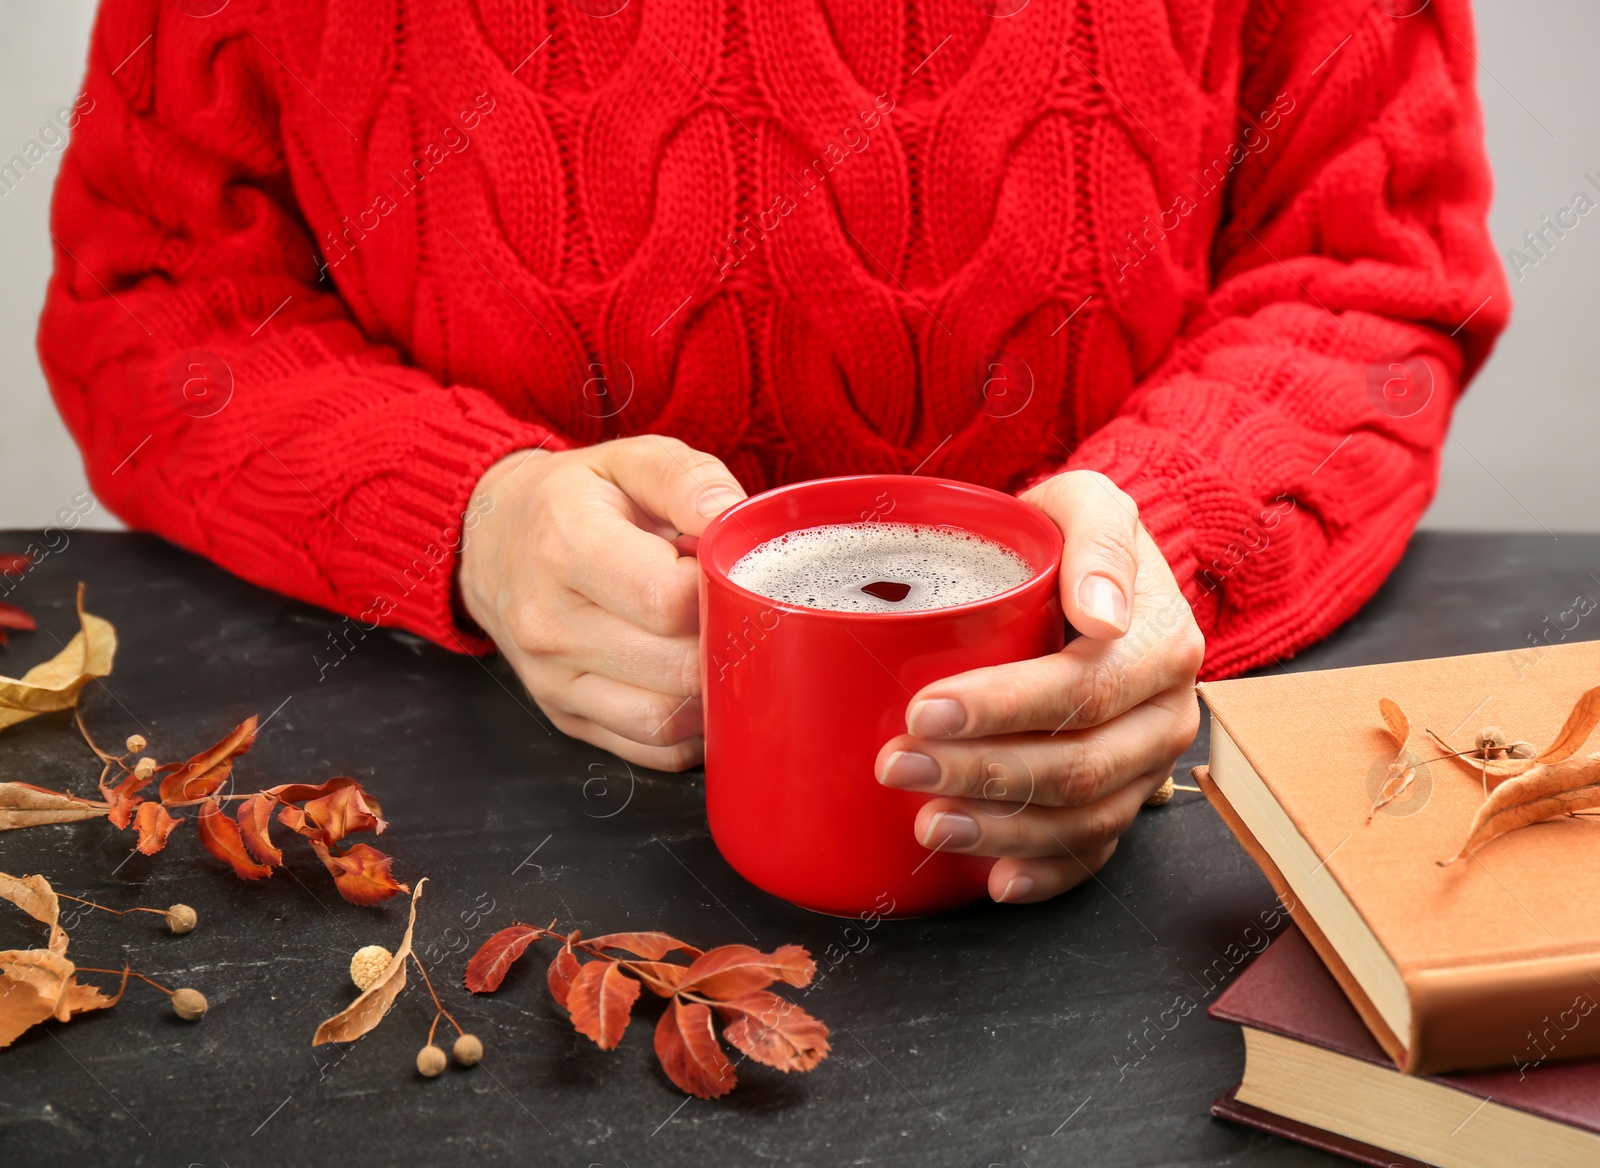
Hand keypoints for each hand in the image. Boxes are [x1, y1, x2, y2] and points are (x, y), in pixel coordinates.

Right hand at [459, 436, 745, 770]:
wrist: (490, 540)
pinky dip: (689, 728)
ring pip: (665, 721)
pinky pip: (650, 748)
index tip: (720, 571)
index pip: (669, 600)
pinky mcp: (565, 716)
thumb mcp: (629, 460)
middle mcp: (549, 624)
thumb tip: (733, 518)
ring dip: (711, 692)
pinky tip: (694, 685)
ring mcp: (552, 680)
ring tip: (713, 645)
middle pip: (676, 668)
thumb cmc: (571, 500)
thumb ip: (687, 480)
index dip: (718, 590)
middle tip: (730, 611)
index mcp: (565, 547)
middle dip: (723, 642)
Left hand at [873, 471, 1202, 902]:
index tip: (925, 710)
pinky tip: (995, 882)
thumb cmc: (1073, 538)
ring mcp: (1146, 765)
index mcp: (1161, 644)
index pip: (1086, 689)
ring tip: (927, 825)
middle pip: (1080, 766)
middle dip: (983, 775)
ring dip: (1002, 831)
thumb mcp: (1086, 503)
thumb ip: (1097, 538)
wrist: (1092, 572)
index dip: (1005, 709)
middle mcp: (1165, 713)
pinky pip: (1094, 852)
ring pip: (1085, 819)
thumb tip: (1102, 614)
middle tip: (898, 766)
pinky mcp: (1122, 798)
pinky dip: (1045, 875)